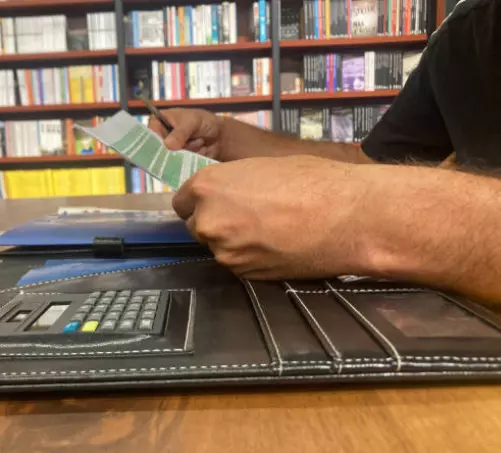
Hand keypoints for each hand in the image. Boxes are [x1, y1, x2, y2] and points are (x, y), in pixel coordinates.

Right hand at [147, 108, 223, 159]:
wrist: (221, 136)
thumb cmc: (204, 122)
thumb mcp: (192, 121)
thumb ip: (180, 132)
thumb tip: (168, 145)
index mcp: (158, 122)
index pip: (148, 134)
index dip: (155, 142)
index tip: (166, 146)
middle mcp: (161, 138)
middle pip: (157, 150)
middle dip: (174, 149)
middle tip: (187, 144)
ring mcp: (169, 152)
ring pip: (169, 159)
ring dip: (186, 153)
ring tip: (199, 142)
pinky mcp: (177, 163)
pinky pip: (178, 167)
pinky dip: (190, 160)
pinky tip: (201, 150)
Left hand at [172, 155, 370, 279]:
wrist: (345, 216)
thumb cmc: (311, 181)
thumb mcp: (261, 168)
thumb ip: (233, 185)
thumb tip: (227, 195)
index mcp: (207, 187)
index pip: (182, 201)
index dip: (200, 202)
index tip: (216, 203)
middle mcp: (208, 221)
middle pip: (196, 226)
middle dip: (215, 222)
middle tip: (246, 216)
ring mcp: (225, 252)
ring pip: (217, 247)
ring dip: (233, 241)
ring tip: (267, 231)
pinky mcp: (245, 275)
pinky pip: (237, 264)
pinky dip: (249, 257)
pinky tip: (275, 245)